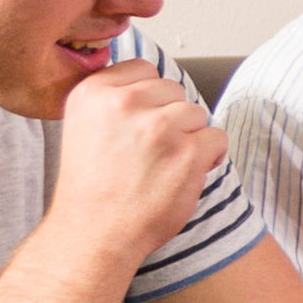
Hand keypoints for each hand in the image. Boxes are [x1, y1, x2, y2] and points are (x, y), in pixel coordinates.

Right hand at [49, 60, 223, 267]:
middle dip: (171, 118)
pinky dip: (209, 157)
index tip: (138, 125)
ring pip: (197, 113)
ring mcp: (158, 126)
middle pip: (174, 89)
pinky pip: (217, 137)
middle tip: (149, 153)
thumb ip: (114, 98)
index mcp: (93, 92)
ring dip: (190, 138)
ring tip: (163, 166)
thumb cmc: (94, 186)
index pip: (143, 68)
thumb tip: (153, 80)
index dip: (149, 99)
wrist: (95, 234)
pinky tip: (182, 175)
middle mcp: (124, 103)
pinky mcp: (187, 152)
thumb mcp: (85, 126)